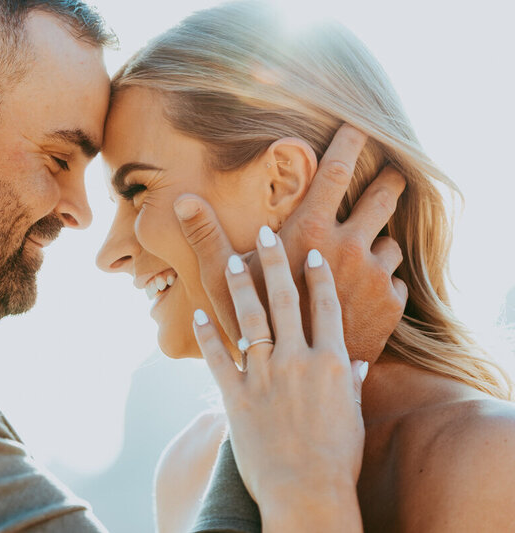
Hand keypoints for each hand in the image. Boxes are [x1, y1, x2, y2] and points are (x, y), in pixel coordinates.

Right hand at [174, 124, 406, 362]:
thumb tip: (182, 199)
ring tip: (362, 255)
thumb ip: (207, 237)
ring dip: (378, 244)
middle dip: (389, 182)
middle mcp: (347, 250)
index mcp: (308, 234)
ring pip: (389, 243)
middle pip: (382, 197)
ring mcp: (373, 279)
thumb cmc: (254, 332)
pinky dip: (384, 282)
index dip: (350, 142)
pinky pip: (396, 279)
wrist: (299, 393)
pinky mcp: (390, 308)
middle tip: (392, 173)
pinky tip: (366, 294)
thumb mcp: (222, 283)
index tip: (361, 122)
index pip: (336, 173)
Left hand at [193, 230, 365, 531]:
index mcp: (333, 363)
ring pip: (252, 320)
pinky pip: (218, 358)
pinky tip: (199, 313)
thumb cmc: (336, 459)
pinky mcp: (236, 397)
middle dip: (276, 261)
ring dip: (243, 287)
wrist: (307, 493)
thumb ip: (353, 386)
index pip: (326, 307)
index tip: (311, 252)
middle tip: (266, 231)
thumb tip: (361, 366)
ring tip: (235, 260)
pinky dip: (208, 335)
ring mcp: (265, 377)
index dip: (318, 276)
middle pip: (287, 300)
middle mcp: (298, 361)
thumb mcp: (353, 418)